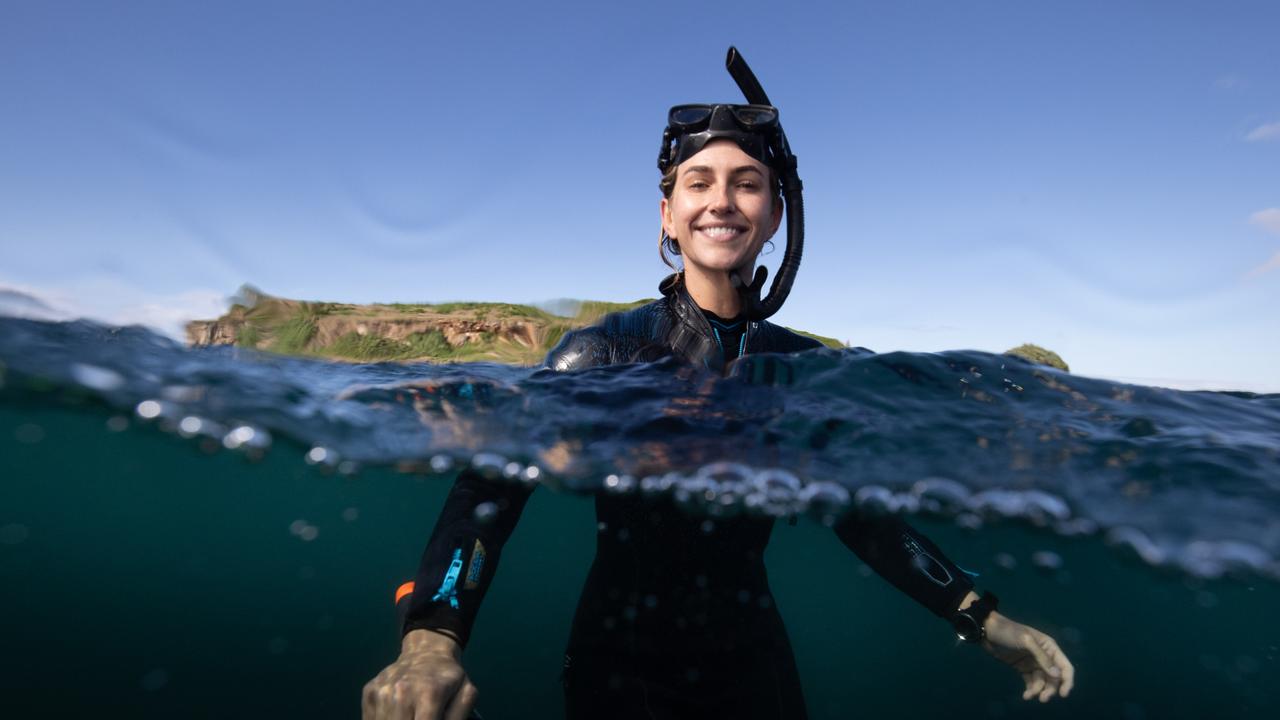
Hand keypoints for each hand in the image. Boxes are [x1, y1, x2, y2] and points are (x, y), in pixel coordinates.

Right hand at [362, 629, 478, 719]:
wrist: (425, 651)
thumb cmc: (448, 677)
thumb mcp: (466, 692)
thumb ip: (457, 717)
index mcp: (429, 694)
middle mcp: (402, 692)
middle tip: (420, 716)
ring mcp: (382, 692)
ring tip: (411, 713)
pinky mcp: (370, 693)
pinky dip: (384, 719)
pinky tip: (399, 713)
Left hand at [981, 612, 1074, 702]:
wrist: (987, 631)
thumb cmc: (1008, 632)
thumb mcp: (1026, 641)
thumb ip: (1042, 657)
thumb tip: (1057, 675)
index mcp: (1050, 647)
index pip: (1065, 667)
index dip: (1067, 681)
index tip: (1063, 694)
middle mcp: (1044, 656)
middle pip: (1054, 678)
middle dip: (1051, 689)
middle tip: (1043, 699)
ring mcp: (1033, 663)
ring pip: (1043, 682)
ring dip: (1039, 691)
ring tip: (1029, 696)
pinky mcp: (1023, 668)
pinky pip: (1031, 682)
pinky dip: (1031, 690)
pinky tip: (1026, 696)